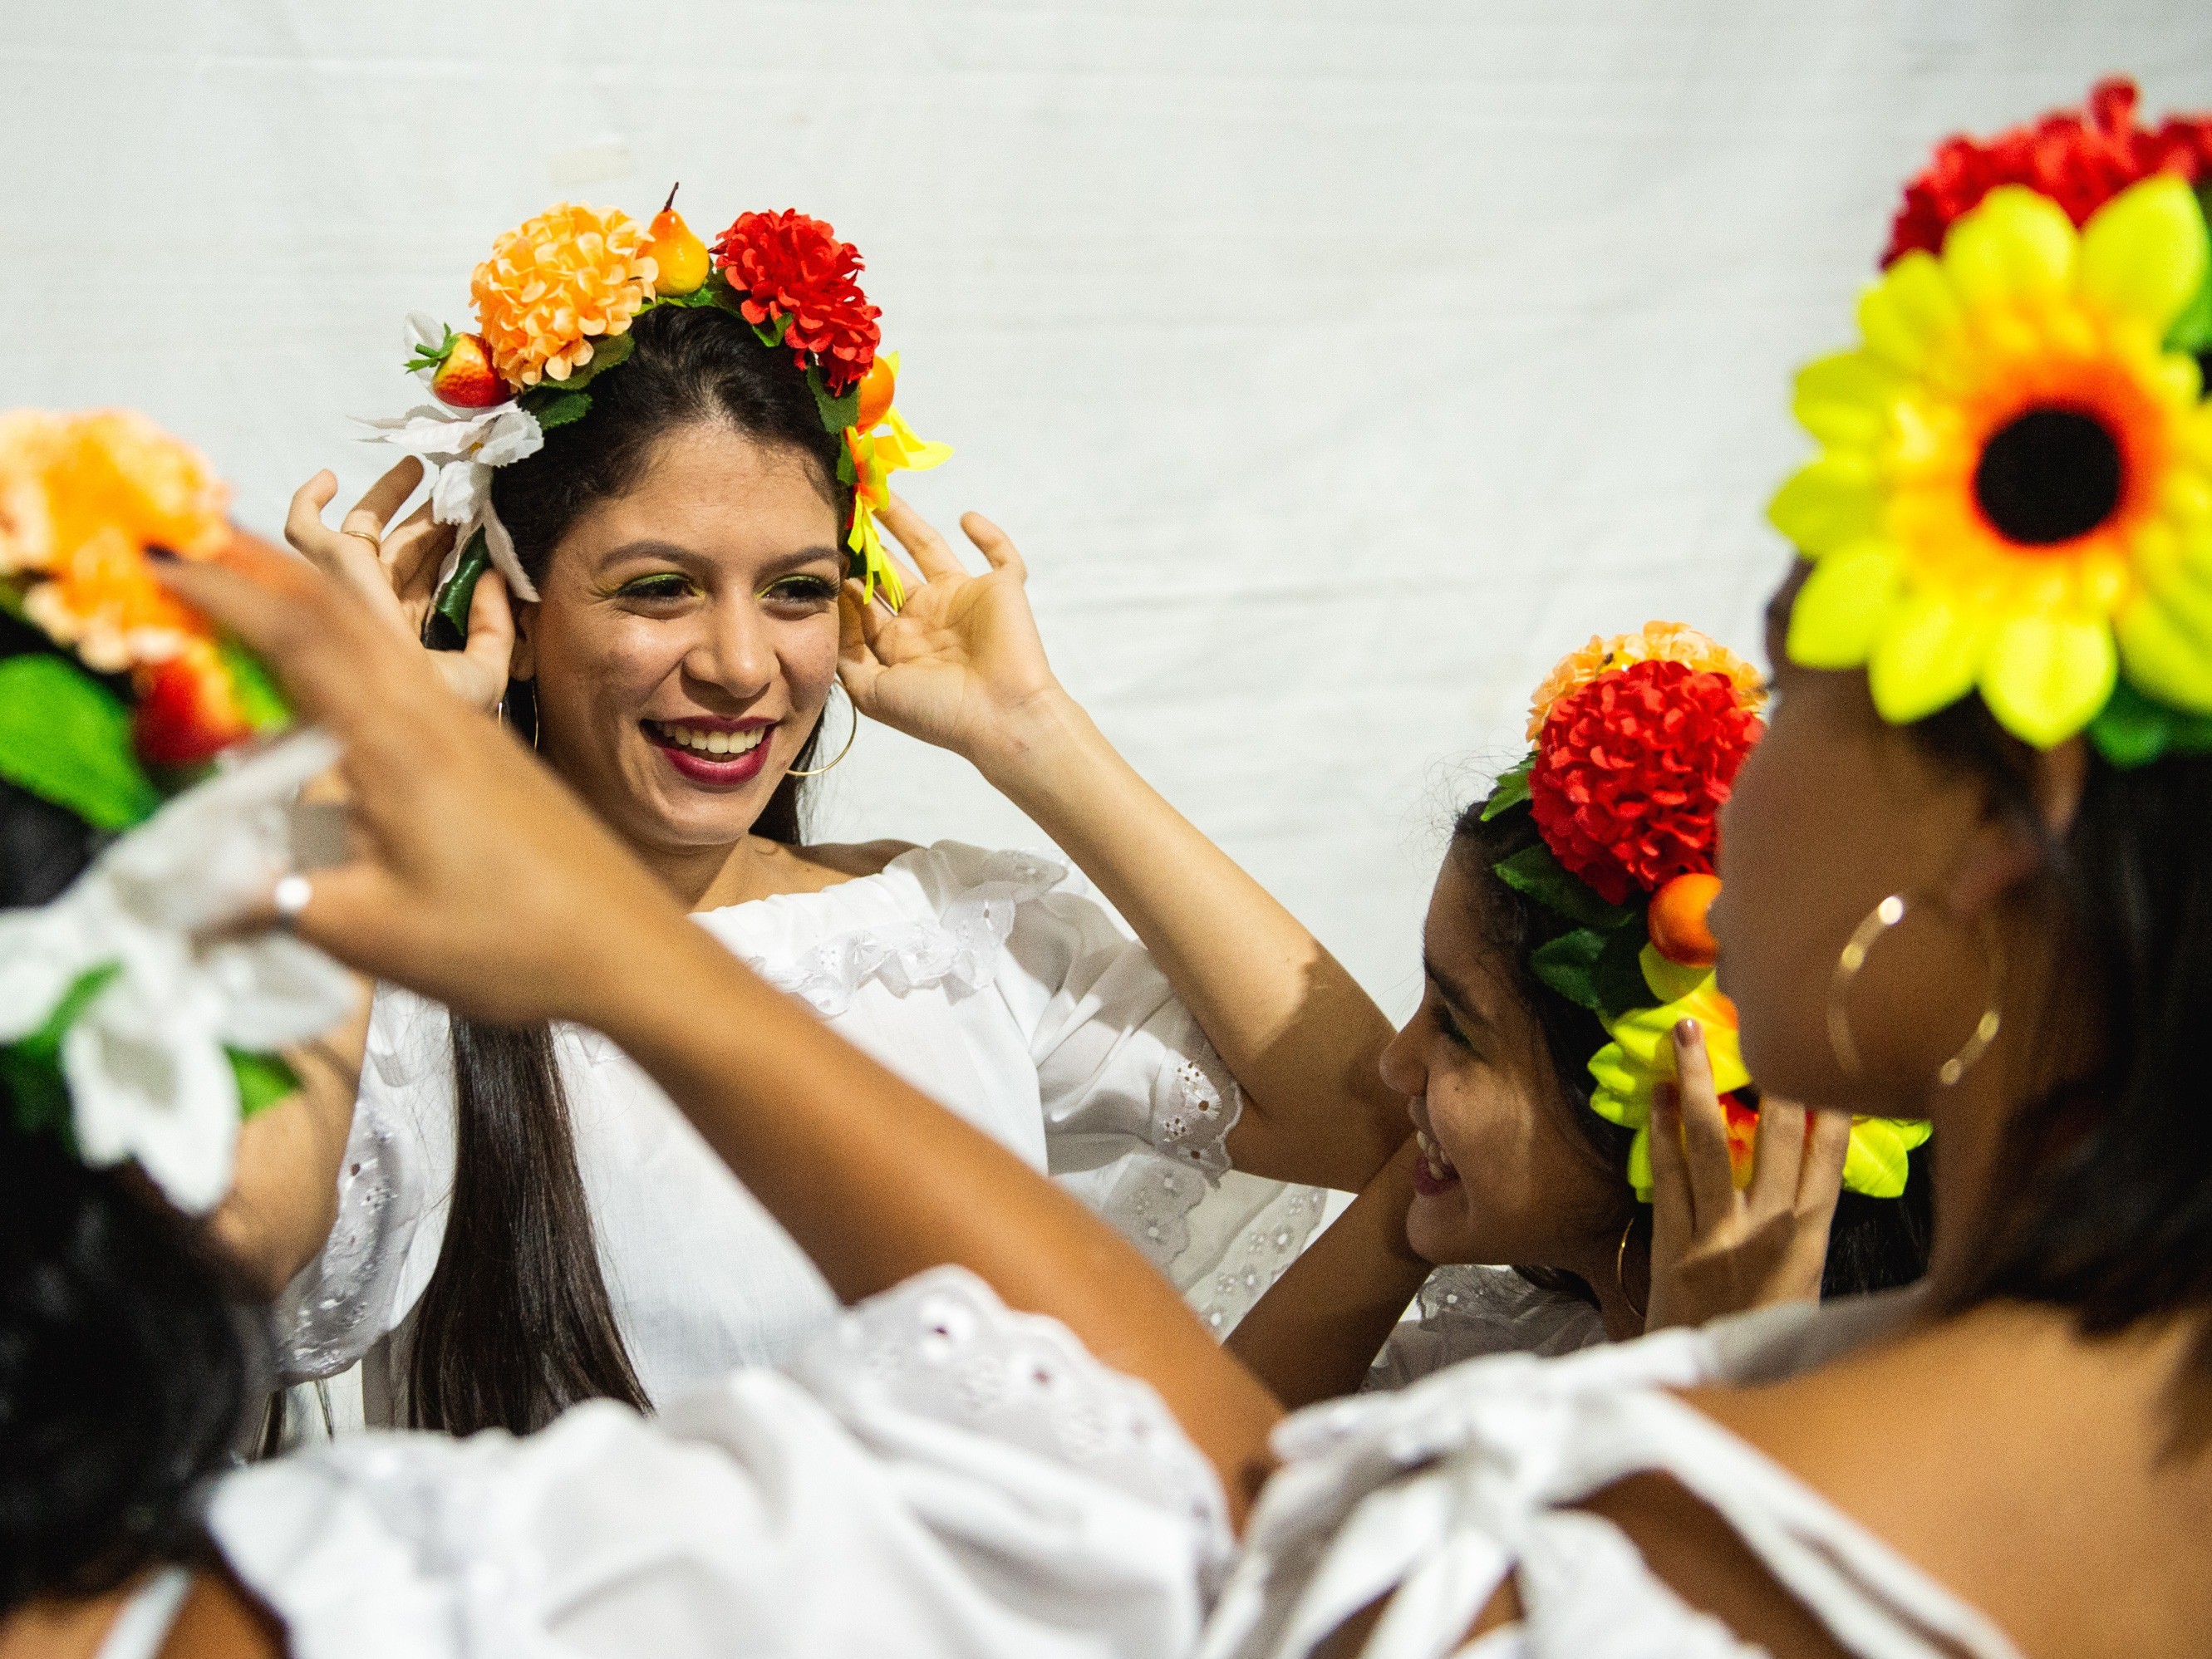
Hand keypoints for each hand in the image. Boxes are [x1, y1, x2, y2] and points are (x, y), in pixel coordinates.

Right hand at [158, 533, 690, 1027]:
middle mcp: (433, 716)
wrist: (630, 948)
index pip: (296, 638)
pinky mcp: (485, 752)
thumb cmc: (513, 944)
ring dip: (307, 601)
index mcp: (398, 745)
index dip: (222, 591)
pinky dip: (350, 650)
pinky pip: (406, 674)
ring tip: (245, 585)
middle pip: (337, 612)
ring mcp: (465, 729)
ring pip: (377, 636)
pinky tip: (330, 676)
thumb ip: (271, 905)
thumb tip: (178, 896)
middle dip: (257, 570)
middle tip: (187, 543)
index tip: (158, 557)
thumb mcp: (375, 934)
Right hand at [284, 461, 512, 712]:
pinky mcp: (333, 567)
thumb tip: (494, 576)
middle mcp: (375, 605)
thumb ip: (495, 627)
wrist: (402, 710)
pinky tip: (328, 479)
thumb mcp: (486, 670)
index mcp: (405, 629)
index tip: (477, 520)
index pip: (425, 576)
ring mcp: (352, 586)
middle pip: (400, 547)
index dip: (448, 546)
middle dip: (426, 517)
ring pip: (363, 529)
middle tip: (456, 490)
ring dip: (388, 495)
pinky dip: (307, 501)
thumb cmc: (439, 706)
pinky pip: (302, 528)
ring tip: (418, 468)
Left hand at [837, 496, 1066, 774]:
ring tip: (879, 494)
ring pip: (931, 548)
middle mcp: (929, 617)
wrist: (1000, 720)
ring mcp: (965, 600)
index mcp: (900, 643)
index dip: (842, 573)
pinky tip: (967, 517)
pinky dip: (989, 535)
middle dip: (866, 542)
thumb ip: (844, 656)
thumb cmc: (938, 714)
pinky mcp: (1002, 590)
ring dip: (906, 522)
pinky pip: (1001, 554)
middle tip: (843, 508)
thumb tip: (829, 609)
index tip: (818, 544)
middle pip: (890, 567)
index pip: (864, 599)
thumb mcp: (872, 693)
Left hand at [1643, 1019, 1849, 1331]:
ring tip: (1687, 1034)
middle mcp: (1766, 1232)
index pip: (1828, 1164)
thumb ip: (1810, 1246)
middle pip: (1772, 1139)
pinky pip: (1665, 1175)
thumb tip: (1814, 1195)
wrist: (1714, 1404)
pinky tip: (1655, 1093)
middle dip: (1766, 1077)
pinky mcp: (1670, 1246)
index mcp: (1810, 1246)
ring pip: (1708, 1144)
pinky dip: (1659, 1131)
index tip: (1830, 1068)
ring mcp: (1714, 1236)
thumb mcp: (1810, 1304)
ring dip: (1696, 1084)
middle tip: (1756, 1019)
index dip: (1830, 1114)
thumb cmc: (1766, 1355)